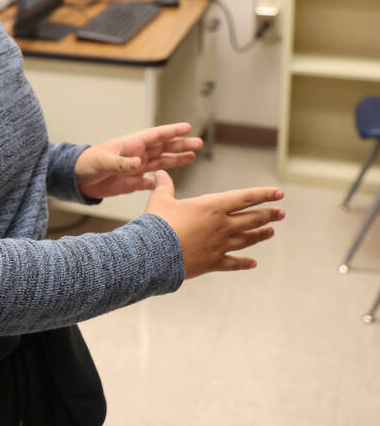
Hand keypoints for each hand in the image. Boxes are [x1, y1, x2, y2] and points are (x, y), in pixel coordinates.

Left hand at [75, 122, 201, 198]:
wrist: (76, 180)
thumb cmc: (86, 164)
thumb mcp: (103, 161)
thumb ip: (121, 163)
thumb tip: (138, 163)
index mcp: (131, 145)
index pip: (155, 135)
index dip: (171, 131)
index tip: (187, 127)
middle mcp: (136, 155)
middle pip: (163, 148)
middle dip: (180, 145)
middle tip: (198, 143)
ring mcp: (135, 168)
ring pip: (160, 162)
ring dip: (176, 160)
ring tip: (192, 156)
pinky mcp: (131, 182)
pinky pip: (150, 181)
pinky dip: (159, 181)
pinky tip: (169, 182)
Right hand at [146, 170, 283, 277]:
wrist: (155, 253)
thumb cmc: (158, 224)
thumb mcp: (160, 200)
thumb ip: (164, 187)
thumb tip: (160, 173)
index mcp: (212, 207)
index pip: (245, 198)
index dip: (263, 194)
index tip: (279, 193)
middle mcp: (222, 226)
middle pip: (252, 219)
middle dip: (268, 215)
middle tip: (280, 213)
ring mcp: (220, 245)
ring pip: (247, 239)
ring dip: (260, 235)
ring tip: (270, 232)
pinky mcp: (214, 262)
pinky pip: (234, 262)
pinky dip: (244, 263)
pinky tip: (253, 263)